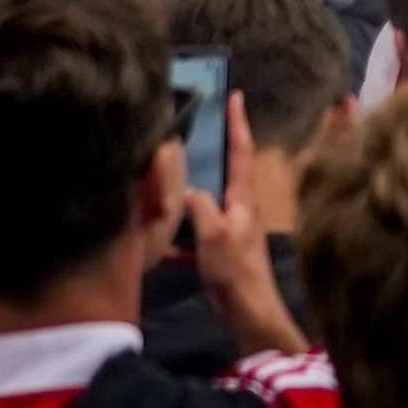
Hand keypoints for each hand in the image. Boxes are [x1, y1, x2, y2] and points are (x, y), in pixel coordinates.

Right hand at [178, 95, 306, 356]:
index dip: (238, 122)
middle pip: (227, 170)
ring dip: (191, 191)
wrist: (250, 312)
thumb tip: (187, 187)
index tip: (236, 95)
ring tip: (167, 177)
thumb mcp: (214, 233)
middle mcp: (241, 208)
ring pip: (208, 201)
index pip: (241, 150)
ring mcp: (232, 228)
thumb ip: (200, 205)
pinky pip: (196, 234)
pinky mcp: (221, 250)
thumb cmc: (236, 270)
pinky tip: (157, 242)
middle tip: (200, 124)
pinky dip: (179, 236)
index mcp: (243, 198)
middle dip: (215, 147)